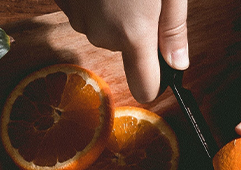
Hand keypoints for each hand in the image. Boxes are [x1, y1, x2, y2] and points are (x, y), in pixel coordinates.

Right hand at [55, 0, 189, 102]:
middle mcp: (101, 33)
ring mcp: (76, 16)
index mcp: (133, 33)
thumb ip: (173, 31)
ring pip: (101, 29)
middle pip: (123, 51)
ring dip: (111, 14)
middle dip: (133, 31)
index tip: (161, 68)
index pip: (145, 89)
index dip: (156, 82)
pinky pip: (83, 12)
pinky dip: (93, 1)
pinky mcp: (61, 0)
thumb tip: (178, 64)